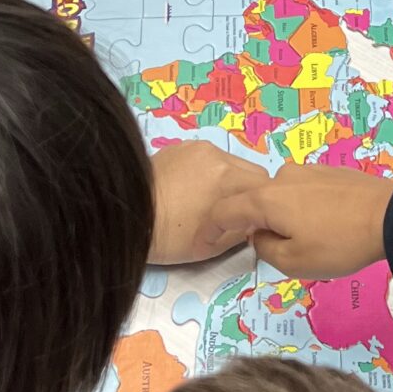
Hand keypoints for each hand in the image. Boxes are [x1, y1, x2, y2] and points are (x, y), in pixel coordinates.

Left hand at [150, 141, 269, 264]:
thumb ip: (243, 230)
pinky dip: (209, 171)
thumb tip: (256, 221)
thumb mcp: (212, 246)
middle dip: (248, 192)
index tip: (252, 220)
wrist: (126, 217)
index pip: (266, 187)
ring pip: (231, 162)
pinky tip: (191, 188)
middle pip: (252, 171)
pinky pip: (209, 157)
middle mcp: (217, 155)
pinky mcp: (181, 145)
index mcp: (227, 179)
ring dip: (230, 179)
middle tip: (231, 212)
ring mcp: (198, 147)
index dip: (262, 206)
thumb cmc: (169, 238)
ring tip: (208, 200)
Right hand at [220, 161, 392, 280]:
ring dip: (286, 216)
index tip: (209, 239)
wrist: (391, 216)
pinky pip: (305, 191)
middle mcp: (281, 177)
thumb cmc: (339, 244)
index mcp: (265, 199)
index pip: (224, 209)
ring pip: (283, 196)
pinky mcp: (329, 171)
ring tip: (313, 239)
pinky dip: (306, 207)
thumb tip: (259, 235)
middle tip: (281, 249)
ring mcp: (307, 170)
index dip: (213, 226)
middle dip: (260, 224)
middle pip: (256, 202)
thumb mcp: (294, 263)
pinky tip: (329, 223)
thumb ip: (265, 250)